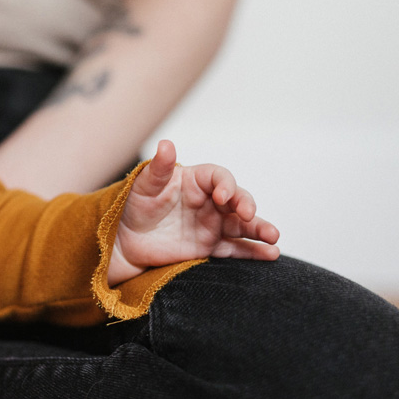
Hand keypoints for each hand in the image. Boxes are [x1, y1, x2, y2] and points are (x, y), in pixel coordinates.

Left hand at [108, 140, 279, 284]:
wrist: (125, 238)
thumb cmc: (135, 204)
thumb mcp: (144, 185)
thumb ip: (159, 168)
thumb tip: (166, 144)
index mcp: (195, 180)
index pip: (219, 177)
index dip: (225, 184)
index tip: (222, 196)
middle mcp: (209, 201)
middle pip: (237, 199)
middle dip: (246, 205)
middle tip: (248, 215)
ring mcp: (212, 224)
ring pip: (242, 225)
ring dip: (260, 229)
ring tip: (273, 238)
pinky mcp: (211, 246)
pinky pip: (236, 249)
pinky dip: (253, 252)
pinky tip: (270, 254)